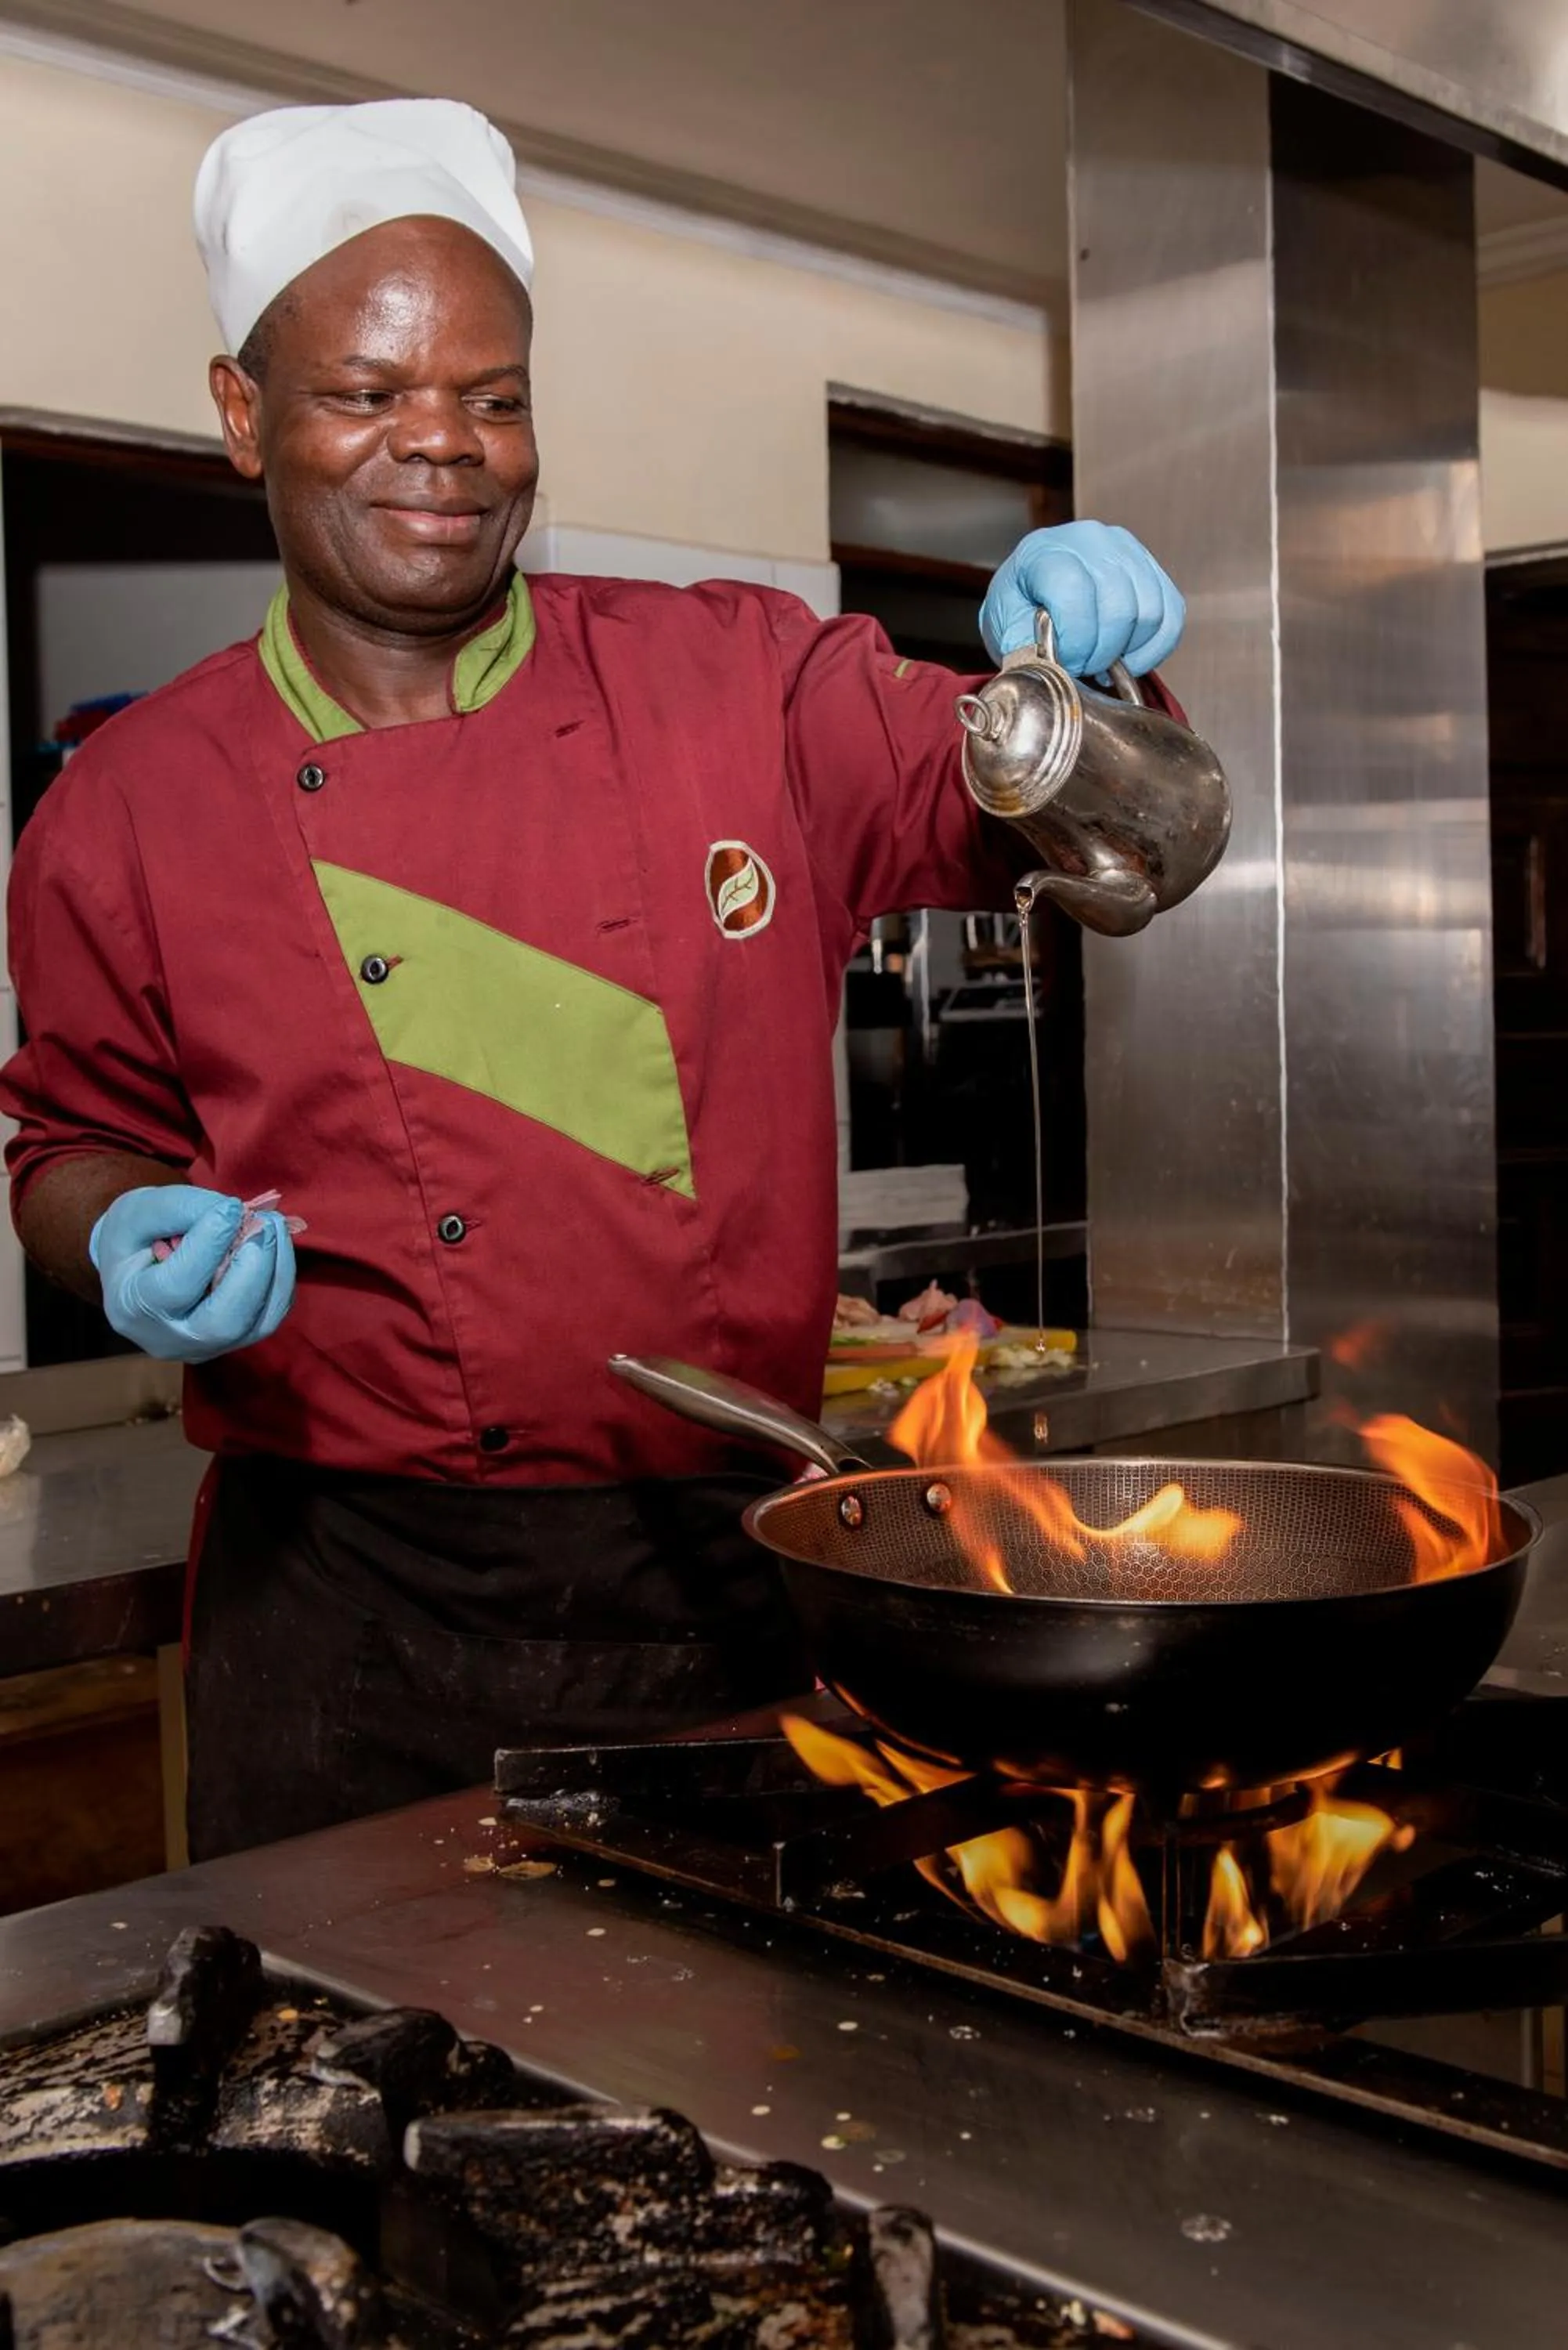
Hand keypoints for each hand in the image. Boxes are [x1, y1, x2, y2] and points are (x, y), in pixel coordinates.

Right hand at [89, 1184, 295, 1363]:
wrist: (136, 1270)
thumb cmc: (132, 1238)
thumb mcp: (138, 1212)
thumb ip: (180, 1208)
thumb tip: (235, 1213)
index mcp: (132, 1310)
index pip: (177, 1287)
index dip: (209, 1246)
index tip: (230, 1208)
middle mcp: (172, 1340)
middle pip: (223, 1323)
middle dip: (253, 1271)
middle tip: (263, 1223)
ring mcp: (210, 1346)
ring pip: (259, 1322)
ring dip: (276, 1269)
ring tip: (272, 1224)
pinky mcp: (240, 1337)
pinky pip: (272, 1312)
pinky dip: (281, 1275)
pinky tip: (274, 1241)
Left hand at [980, 520, 1184, 678]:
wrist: (1036, 594)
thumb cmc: (1019, 610)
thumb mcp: (1005, 627)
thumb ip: (1022, 646)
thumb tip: (1048, 669)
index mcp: (1045, 550)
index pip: (1074, 591)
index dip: (1075, 640)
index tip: (1066, 661)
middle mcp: (1090, 539)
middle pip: (1119, 607)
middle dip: (1102, 653)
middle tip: (1083, 667)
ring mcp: (1127, 550)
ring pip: (1151, 614)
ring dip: (1128, 652)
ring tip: (1102, 661)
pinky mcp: (1153, 569)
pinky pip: (1171, 616)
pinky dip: (1153, 649)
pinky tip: (1127, 657)